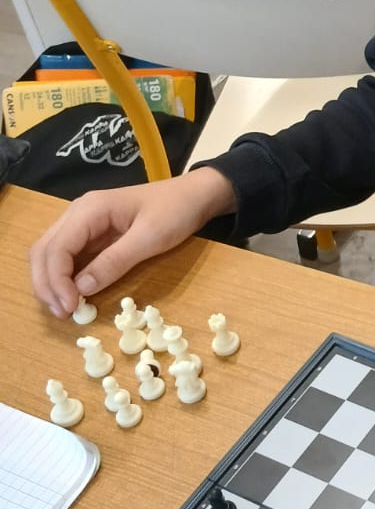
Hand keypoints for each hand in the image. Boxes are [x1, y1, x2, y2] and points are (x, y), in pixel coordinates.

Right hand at [30, 168, 235, 317]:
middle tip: (62, 313)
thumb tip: (81, 288)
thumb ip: (115, 261)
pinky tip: (73, 295)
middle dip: (47, 284)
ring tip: (64, 309)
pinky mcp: (93, 234)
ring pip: (51, 254)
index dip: (56, 280)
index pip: (57, 248)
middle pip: (44, 250)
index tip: (69, 307)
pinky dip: (65, 277)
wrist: (195, 195)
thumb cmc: (176, 211)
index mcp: (89, 209)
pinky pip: (68, 256)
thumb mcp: (150, 237)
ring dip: (51, 282)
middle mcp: (78, 213)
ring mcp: (83, 223)